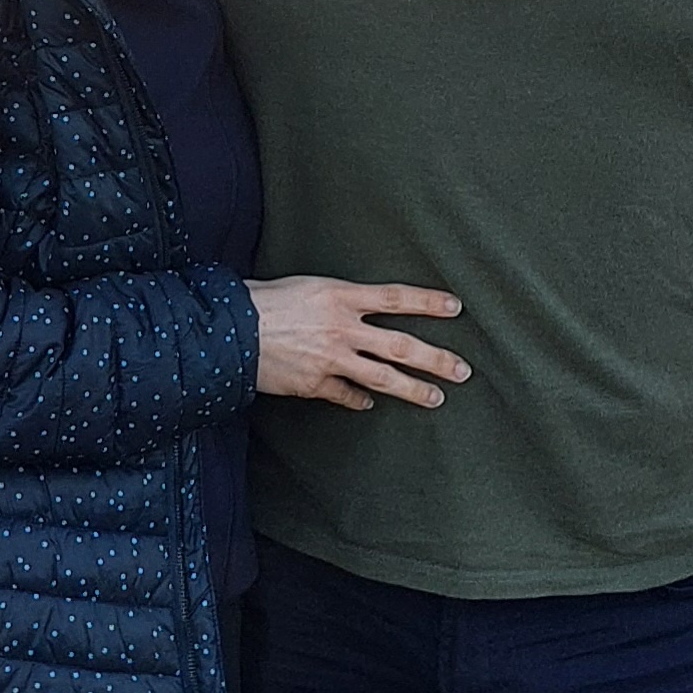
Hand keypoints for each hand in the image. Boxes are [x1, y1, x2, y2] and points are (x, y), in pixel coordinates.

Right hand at [247, 279, 466, 412]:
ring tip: (436, 398)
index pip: (396, 297)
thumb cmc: (262, 301)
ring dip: (413, 389)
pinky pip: (346, 395)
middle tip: (462, 370)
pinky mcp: (315, 384)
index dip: (428, 302)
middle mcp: (342, 328)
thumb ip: (338, 300)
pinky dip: (359, 401)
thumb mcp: (306, 287)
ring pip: (383, 377)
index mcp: (340, 295)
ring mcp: (331, 359)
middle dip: (436, 359)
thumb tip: (361, 309)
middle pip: (401, 346)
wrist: (229, 330)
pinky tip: (369, 406)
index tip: (455, 307)